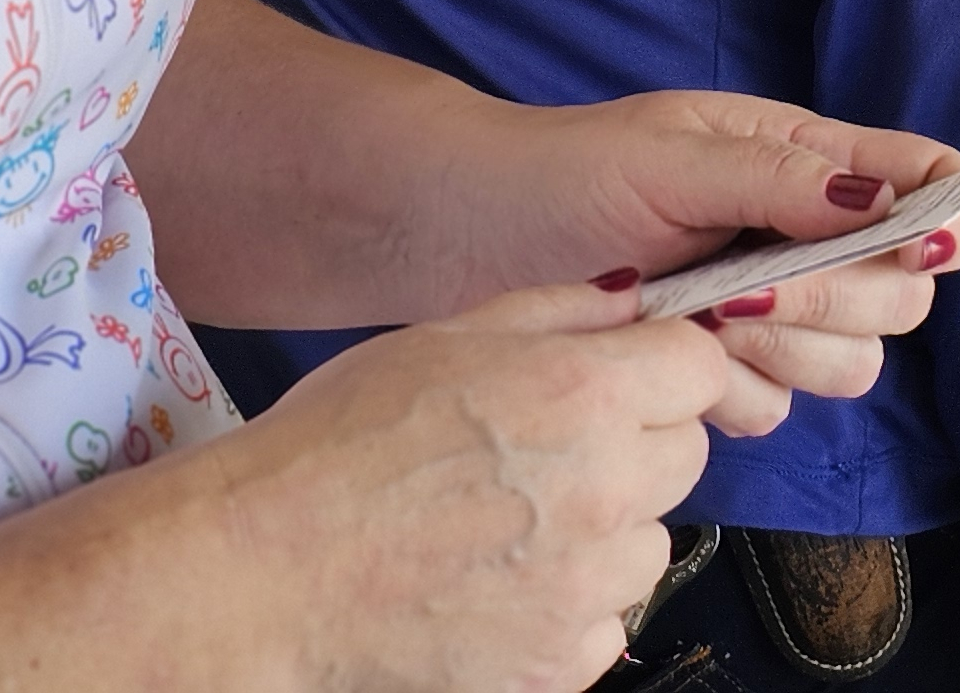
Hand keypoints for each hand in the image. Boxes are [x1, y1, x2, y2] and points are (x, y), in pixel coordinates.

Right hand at [203, 281, 725, 692]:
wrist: (260, 575)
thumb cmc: (334, 446)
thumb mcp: (444, 337)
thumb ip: (558, 311)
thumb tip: (634, 302)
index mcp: (583, 395)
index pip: (699, 369)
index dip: (663, 368)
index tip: (624, 379)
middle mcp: (604, 492)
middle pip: (683, 457)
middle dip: (634, 446)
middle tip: (546, 451)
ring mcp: (585, 591)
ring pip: (648, 547)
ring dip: (603, 533)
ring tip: (508, 524)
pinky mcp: (559, 666)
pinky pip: (604, 625)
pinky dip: (567, 607)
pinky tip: (494, 583)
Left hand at [451, 92, 959, 428]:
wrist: (468, 241)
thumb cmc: (564, 173)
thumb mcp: (669, 156)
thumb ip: (778, 178)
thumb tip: (885, 205)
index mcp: (807, 161)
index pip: (930, 185)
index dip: (955, 216)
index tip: (929, 245)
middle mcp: (806, 237)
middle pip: (904, 294)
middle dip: (836, 298)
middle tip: (746, 287)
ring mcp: (772, 312)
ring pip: (852, 364)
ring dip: (784, 349)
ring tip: (701, 317)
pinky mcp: (726, 374)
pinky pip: (776, 407)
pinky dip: (728, 392)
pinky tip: (673, 355)